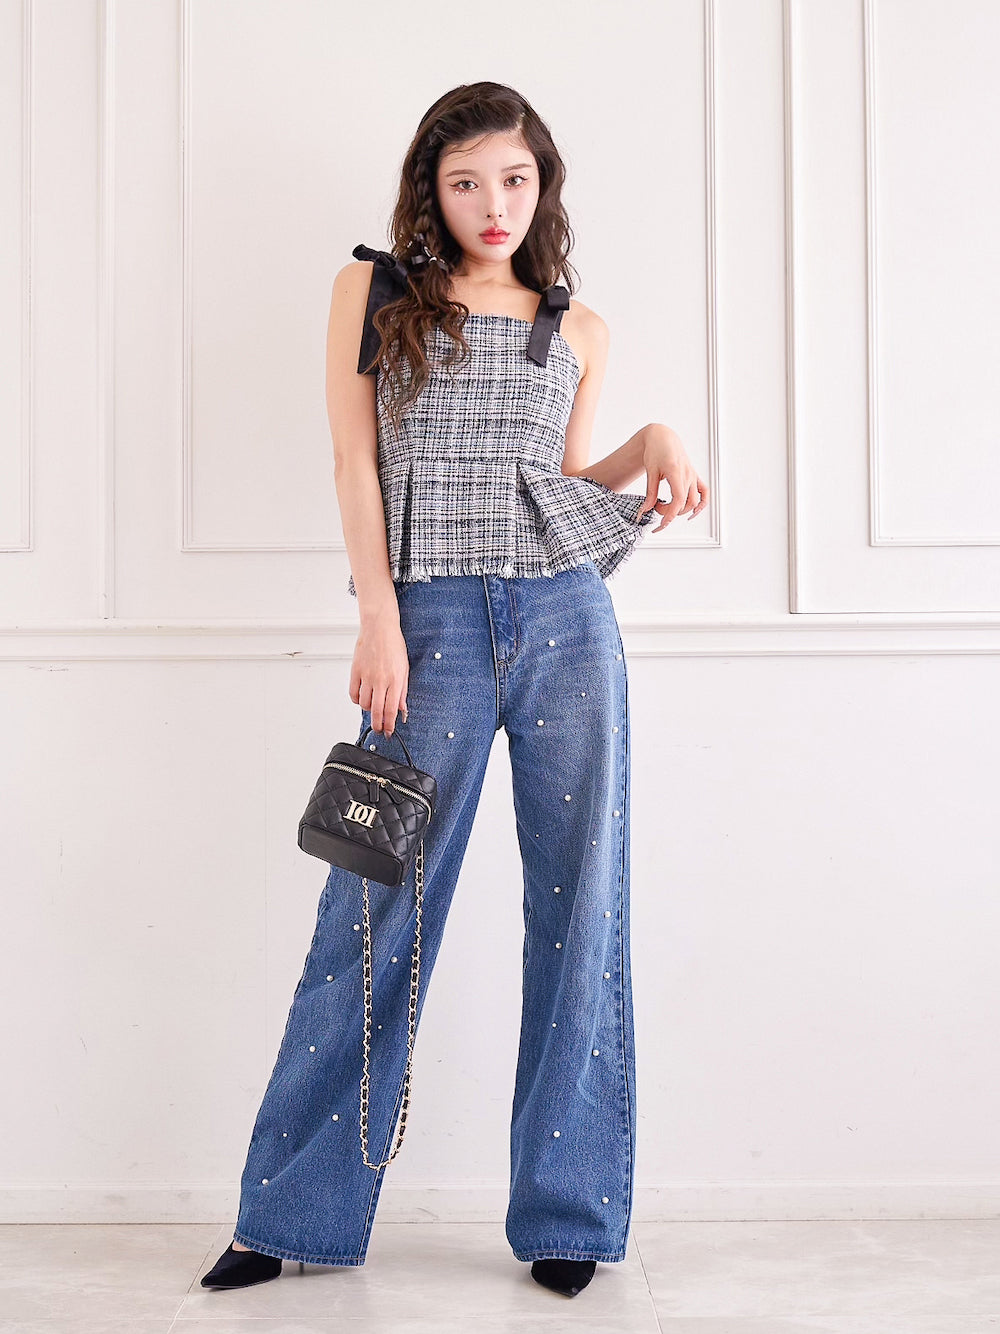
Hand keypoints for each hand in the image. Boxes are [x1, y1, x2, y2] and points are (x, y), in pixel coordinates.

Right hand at [350, 611, 409, 736]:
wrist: (379, 628)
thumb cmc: (394, 645)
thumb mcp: (404, 669)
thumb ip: (402, 691)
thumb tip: (402, 709)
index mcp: (395, 680)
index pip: (391, 710)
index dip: (389, 724)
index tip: (389, 731)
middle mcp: (380, 680)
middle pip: (376, 711)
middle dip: (377, 724)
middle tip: (378, 729)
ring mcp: (366, 676)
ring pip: (363, 704)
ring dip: (367, 710)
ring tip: (372, 708)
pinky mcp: (355, 671)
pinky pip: (353, 693)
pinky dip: (356, 699)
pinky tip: (362, 698)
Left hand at [638, 424, 708, 532]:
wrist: (663, 437)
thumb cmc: (656, 450)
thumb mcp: (650, 472)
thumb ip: (650, 493)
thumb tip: (645, 510)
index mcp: (676, 473)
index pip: (678, 501)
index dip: (669, 516)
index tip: (660, 525)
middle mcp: (688, 475)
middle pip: (685, 504)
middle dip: (670, 512)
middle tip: (655, 507)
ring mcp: (693, 476)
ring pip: (694, 501)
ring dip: (682, 510)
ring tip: (667, 508)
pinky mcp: (694, 476)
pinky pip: (704, 492)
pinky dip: (701, 504)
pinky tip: (693, 512)